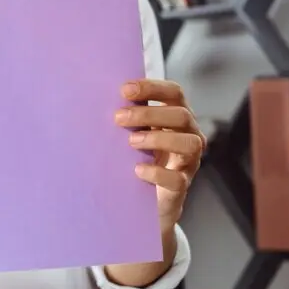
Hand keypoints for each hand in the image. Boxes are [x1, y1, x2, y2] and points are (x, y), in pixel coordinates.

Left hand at [116, 78, 204, 237]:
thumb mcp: (134, 131)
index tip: (124, 90)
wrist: (143, 200)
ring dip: (158, 139)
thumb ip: (128, 116)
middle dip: (148, 114)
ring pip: (189, 143)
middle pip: (181, 115)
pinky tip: (138, 169)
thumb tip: (99, 96)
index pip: (174, 93)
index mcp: (177, 117)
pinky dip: (157, 172)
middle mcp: (189, 135)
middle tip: (118, 118)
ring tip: (131, 142)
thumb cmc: (138, 156)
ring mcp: (189, 162)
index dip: (152, 87)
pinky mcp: (181, 186)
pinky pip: (178, 179)